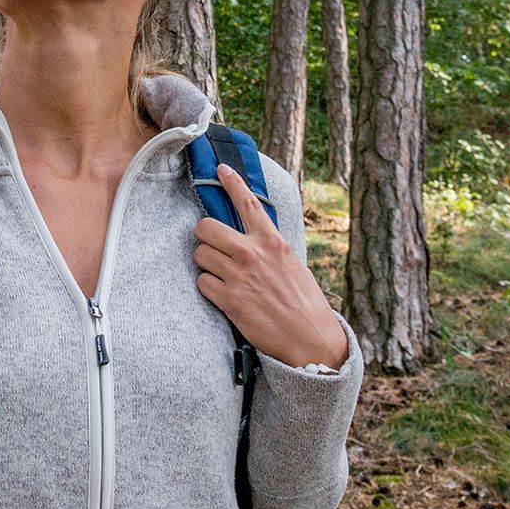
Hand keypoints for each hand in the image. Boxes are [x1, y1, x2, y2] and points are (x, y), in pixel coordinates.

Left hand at [193, 163, 348, 368]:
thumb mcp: (291, 263)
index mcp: (273, 241)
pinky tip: (224, 295)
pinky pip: (201, 281)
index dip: (231, 182)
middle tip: (213, 248)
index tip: (221, 169)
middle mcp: (253, 253)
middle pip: (205, 227)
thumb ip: (268, 247)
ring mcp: (238, 275)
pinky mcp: (228, 299)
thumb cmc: (303, 302)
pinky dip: (208, 287)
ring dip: (206, 264)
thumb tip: (250, 236)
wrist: (310, 339)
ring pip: (200, 254)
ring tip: (223, 276)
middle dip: (204, 237)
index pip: (247, 203)